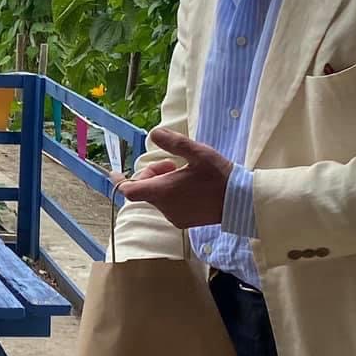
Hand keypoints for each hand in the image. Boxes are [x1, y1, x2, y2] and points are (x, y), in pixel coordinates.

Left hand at [113, 128, 231, 228]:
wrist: (242, 202)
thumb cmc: (219, 176)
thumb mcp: (198, 153)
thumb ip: (174, 143)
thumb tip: (154, 133)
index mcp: (163, 192)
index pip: (129, 190)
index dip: (120, 181)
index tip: (114, 172)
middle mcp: (165, 207)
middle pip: (144, 190)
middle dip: (152, 174)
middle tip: (171, 163)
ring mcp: (175, 217)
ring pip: (157, 197)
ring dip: (163, 183)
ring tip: (184, 172)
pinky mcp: (185, 222)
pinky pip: (169, 206)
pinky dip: (171, 194)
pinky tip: (189, 185)